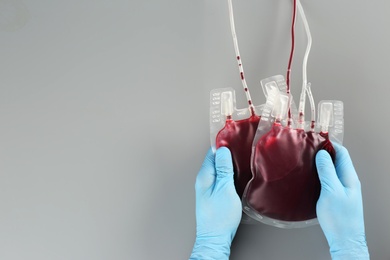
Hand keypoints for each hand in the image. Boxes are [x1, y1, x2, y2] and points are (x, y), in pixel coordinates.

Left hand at [190, 147, 241, 259]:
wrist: (215, 238)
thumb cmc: (219, 217)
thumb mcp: (225, 189)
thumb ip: (224, 169)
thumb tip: (223, 151)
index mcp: (204, 176)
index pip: (211, 153)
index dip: (222, 144)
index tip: (233, 139)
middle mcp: (203, 180)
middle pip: (214, 160)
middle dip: (226, 153)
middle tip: (239, 147)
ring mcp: (207, 187)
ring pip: (218, 169)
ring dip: (227, 164)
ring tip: (240, 159)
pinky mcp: (213, 194)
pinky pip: (220, 178)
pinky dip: (228, 173)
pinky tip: (236, 175)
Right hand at [316, 143, 368, 258]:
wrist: (344, 240)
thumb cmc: (340, 218)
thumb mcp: (331, 191)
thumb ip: (327, 171)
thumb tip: (323, 154)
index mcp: (349, 177)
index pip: (342, 153)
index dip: (330, 143)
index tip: (317, 137)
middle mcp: (347, 181)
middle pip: (337, 159)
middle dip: (324, 151)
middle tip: (309, 146)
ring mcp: (342, 189)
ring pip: (332, 169)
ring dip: (321, 162)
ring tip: (307, 158)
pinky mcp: (336, 196)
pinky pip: (328, 179)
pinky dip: (320, 173)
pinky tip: (310, 175)